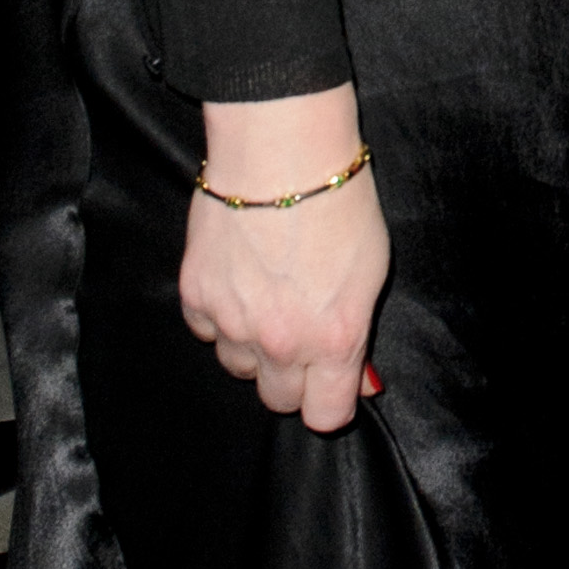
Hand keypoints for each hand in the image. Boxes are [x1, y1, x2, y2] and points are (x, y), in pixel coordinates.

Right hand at [178, 88, 386, 427]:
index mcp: (332, 341)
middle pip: (277, 398)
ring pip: (237, 366)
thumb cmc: (340, 204)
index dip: (329, 400)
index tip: (330, 383)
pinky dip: (220, 316)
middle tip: (299, 333)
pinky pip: (206, 331)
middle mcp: (279, 342)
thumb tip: (354, 374)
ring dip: (252, 346)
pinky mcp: (196, 295)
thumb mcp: (372, 274)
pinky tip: (238, 280)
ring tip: (267, 298)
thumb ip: (356, 331)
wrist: (282, 153)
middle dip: (291, 375)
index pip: (324, 416)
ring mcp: (232, 322)